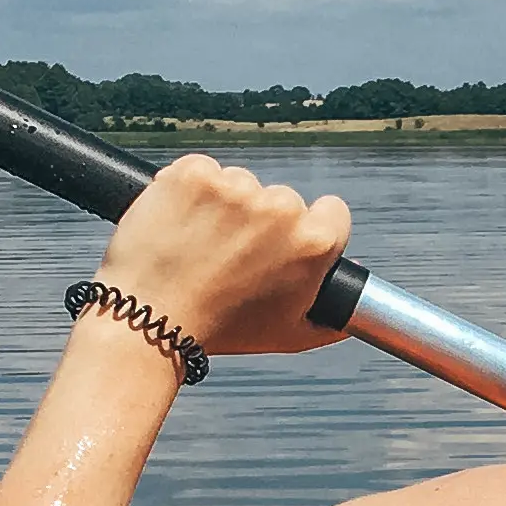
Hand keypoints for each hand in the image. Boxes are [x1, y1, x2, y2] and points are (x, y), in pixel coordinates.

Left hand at [96, 155, 355, 359]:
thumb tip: (356, 301)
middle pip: (281, 200)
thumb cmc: (221, 330)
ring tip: (198, 245)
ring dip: (221, 205)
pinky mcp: (193, 172)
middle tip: (229, 256)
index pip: (332, 211)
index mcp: (313, 243)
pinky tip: (179, 224)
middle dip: (259, 222)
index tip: (280, 244)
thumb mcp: (290, 335)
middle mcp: (280, 208)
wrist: (149, 319)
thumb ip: (332, 319)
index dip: (307, 229)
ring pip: (238, 184)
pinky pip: (200, 170)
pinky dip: (188, 191)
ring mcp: (235, 187)